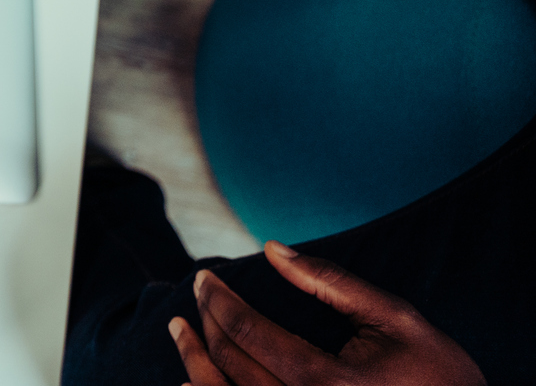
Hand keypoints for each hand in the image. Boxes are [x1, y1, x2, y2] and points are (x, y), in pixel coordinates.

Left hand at [174, 243, 483, 385]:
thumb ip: (331, 282)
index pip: (251, 334)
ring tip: (181, 329)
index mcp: (330, 382)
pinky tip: (191, 379)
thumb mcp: (396, 318)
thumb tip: (273, 247)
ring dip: (195, 363)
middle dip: (205, 322)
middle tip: (196, 292)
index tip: (205, 276)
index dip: (219, 301)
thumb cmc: (438, 373)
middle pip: (232, 365)